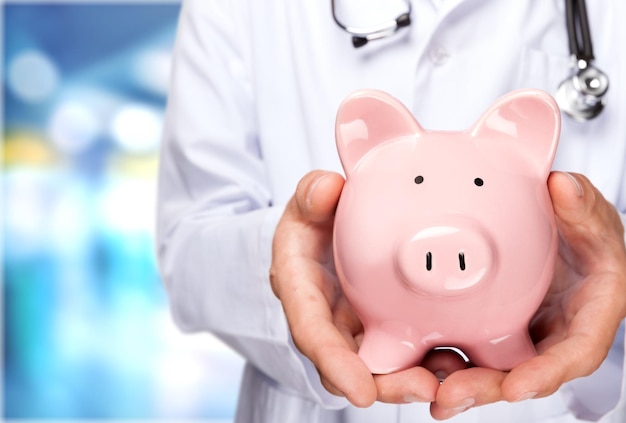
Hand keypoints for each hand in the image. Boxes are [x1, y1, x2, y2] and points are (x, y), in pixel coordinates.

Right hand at [270, 170, 456, 406]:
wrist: (325, 233)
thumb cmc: (312, 220)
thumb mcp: (305, 203)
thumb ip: (310, 195)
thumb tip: (327, 189)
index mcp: (302, 292)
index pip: (312, 333)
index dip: (334, 364)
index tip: (360, 391)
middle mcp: (329, 320)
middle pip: (352, 365)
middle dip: (386, 385)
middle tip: (424, 388)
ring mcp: (359, 326)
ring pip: (384, 365)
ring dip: (417, 377)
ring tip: (454, 378)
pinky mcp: (386, 324)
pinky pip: (408, 348)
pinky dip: (432, 358)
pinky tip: (464, 358)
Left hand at [431, 172, 625, 418]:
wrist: (561, 234)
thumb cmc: (584, 232)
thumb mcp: (590, 217)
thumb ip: (581, 207)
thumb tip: (562, 187)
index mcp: (585, 317)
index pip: (572, 354)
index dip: (545, 374)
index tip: (515, 386)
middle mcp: (551, 336)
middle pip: (522, 374)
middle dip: (486, 389)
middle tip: (449, 398)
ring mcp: (520, 335)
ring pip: (490, 368)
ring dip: (459, 383)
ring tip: (428, 393)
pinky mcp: (492, 328)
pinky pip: (469, 349)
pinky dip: (444, 361)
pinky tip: (415, 367)